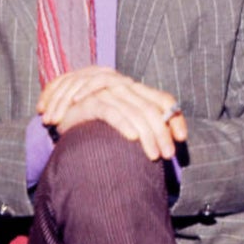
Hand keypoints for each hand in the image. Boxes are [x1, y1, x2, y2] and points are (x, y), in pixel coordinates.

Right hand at [38, 67, 187, 159]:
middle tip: (168, 155)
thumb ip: (143, 126)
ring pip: (135, 112)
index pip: (163, 100)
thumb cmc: (96, 121)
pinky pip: (111, 111)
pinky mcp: (90, 101)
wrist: (61, 114)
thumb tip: (170, 140)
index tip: (182, 138)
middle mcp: (124, 88)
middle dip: (162, 134)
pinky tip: (132, 138)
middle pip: (152, 110)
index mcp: (135, 90)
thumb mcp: (123, 120)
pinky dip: (123, 124)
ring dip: (147, 135)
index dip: (175, 118)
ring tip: (153, 156)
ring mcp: (107, 92)